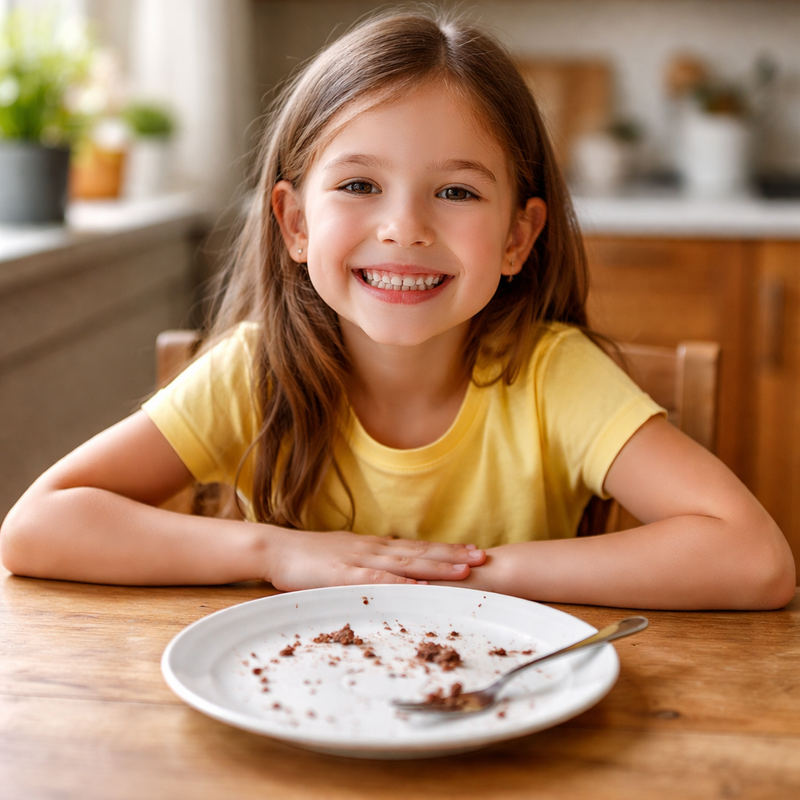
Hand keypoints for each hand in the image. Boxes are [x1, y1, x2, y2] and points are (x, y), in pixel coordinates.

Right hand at [263, 528, 485, 591]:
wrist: (276, 548)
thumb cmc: (308, 558)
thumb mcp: (344, 559)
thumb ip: (367, 566)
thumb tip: (390, 575)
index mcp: (374, 547)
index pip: (417, 547)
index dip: (446, 550)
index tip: (473, 552)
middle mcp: (373, 549)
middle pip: (420, 552)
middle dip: (453, 556)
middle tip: (483, 558)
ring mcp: (360, 559)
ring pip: (406, 562)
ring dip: (437, 565)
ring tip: (465, 569)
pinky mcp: (343, 573)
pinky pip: (376, 577)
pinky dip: (399, 580)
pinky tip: (418, 583)